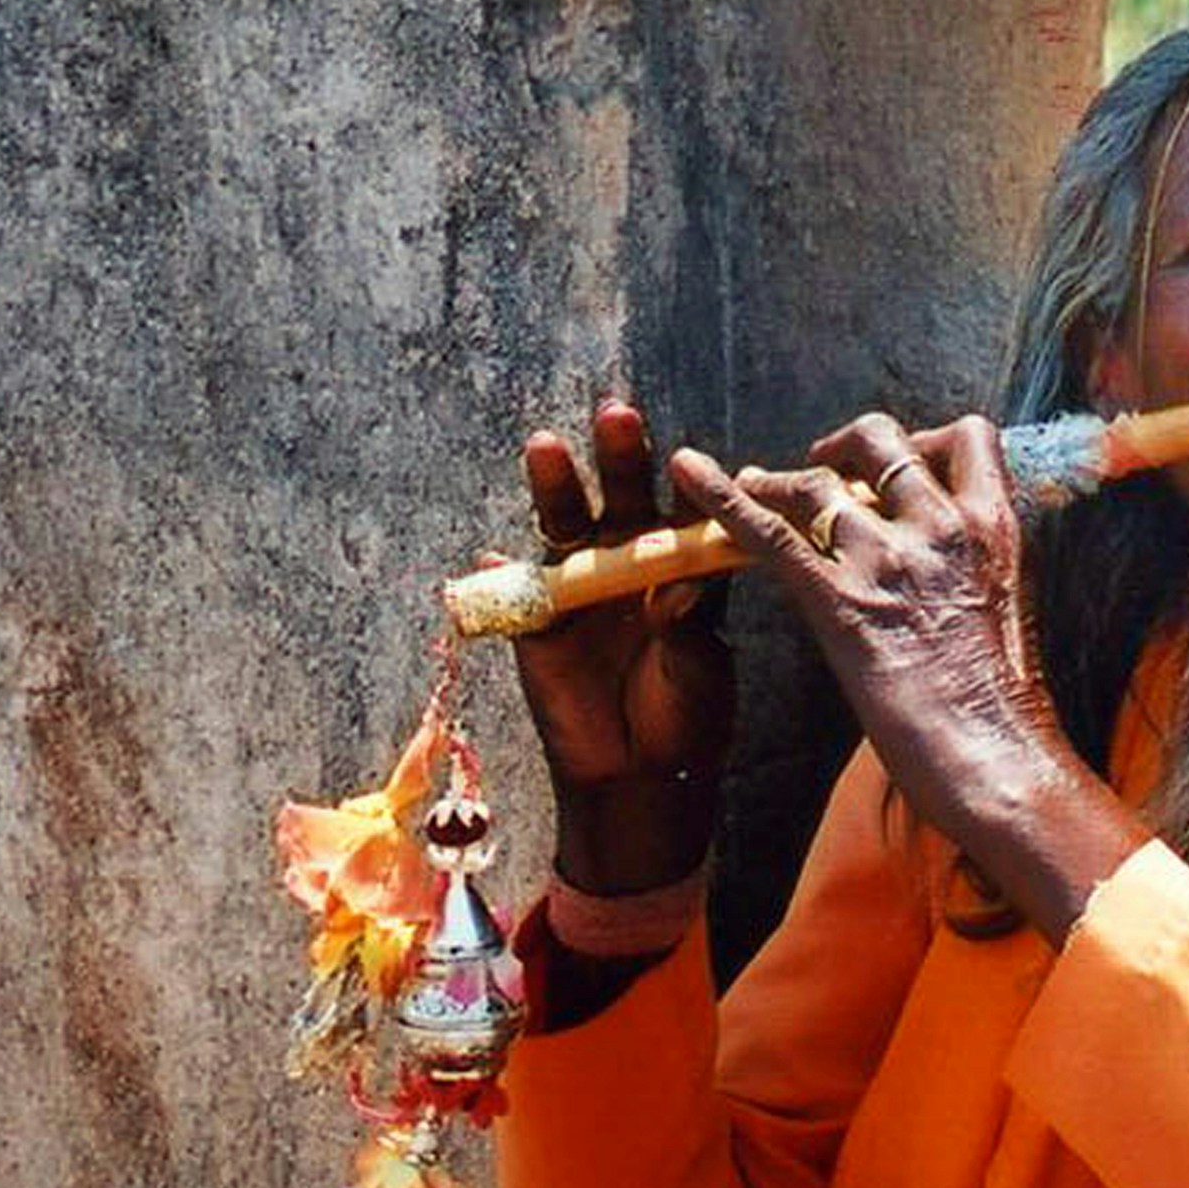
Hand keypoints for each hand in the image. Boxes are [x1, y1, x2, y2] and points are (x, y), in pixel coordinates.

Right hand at [509, 398, 733, 892]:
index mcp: (678, 567)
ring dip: (555, 485)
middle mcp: (626, 562)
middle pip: (622, 498)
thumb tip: (677, 589)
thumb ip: (688, 628)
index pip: (682, 514)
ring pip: (565, 524)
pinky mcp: (535, 619)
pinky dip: (497, 576)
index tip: (695, 460)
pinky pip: (514, 591)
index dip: (688, 486)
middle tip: (619, 414)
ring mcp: (578, 585)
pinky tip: (489, 558)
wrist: (641, 772)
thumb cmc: (688, 715)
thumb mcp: (700, 671)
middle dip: (619, 457)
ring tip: (545, 447)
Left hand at [668, 411, 1137, 941]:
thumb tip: (943, 563)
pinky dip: (723, 498)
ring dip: (779, 479)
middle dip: (846, 446)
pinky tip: (689, 472)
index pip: (967, 438)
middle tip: (824, 468)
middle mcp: (942, 528)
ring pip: (818, 482)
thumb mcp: (1005, 612)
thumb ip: (972, 571)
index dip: (926, 440)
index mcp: (996, 529)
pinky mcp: (840, 603)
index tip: (904, 467)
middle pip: (882, 440)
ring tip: (754, 484)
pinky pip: (769, 533)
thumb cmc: (1007, 708)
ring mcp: (889, 561)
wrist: (999, 759)